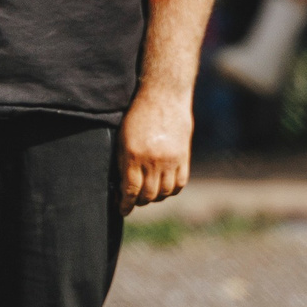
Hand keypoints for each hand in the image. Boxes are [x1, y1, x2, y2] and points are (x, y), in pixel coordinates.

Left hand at [118, 80, 193, 214]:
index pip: (130, 190)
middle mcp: (153, 160)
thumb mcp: (123, 138)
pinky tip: (165, 187)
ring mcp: (170, 160)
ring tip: (149, 194)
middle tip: (134, 201)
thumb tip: (123, 186)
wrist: (163, 96)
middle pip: (148, 195)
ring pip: (165, 192)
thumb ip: (124, 162)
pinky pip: (180, 183)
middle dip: (139, 202)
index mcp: (134, 155)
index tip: (123, 210)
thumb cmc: (138, 115)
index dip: (126, 204)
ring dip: (156, 197)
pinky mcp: (183, 157)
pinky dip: (172, 190)